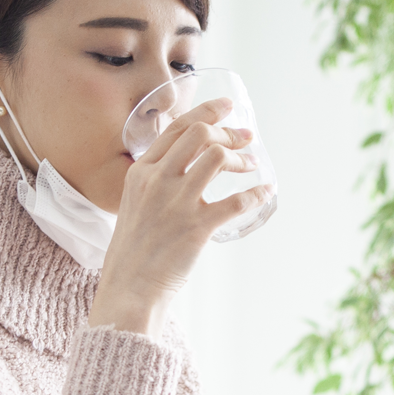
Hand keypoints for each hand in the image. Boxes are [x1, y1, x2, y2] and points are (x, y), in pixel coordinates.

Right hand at [88, 98, 275, 335]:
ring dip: (240, 158)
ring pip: (217, 158)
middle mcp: (157, 181)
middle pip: (200, 134)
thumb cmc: (133, 251)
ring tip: (251, 165)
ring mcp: (177, 203)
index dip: (206, 111)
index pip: (177, 128)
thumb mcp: (134, 204)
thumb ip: (155, 181)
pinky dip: (255, 194)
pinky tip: (264, 193)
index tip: (226, 107)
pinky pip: (236, 202)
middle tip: (245, 138)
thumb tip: (185, 166)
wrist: (129, 287)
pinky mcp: (196, 227)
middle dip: (228, 132)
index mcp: (141, 172)